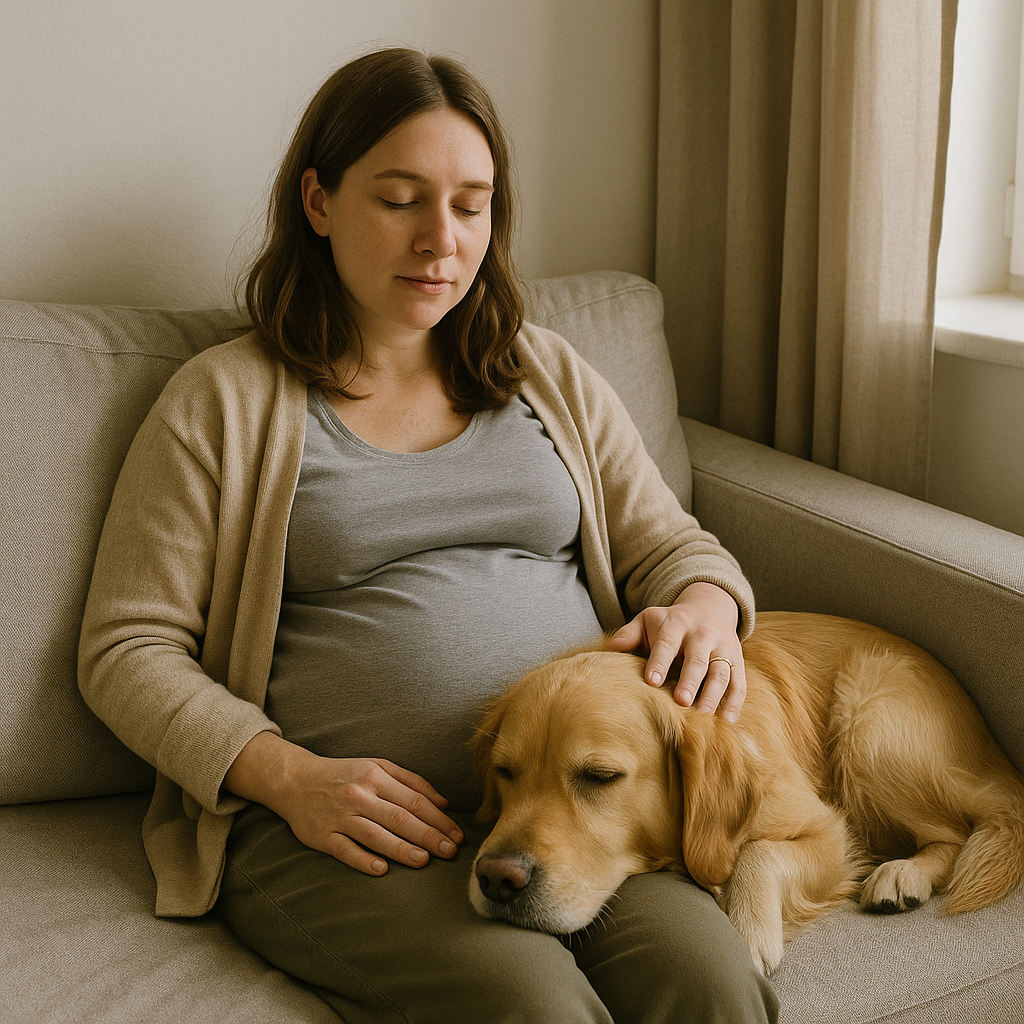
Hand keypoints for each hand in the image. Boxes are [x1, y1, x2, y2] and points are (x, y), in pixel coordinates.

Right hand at [224, 733, 463, 875]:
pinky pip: (345, 850)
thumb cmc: (346, 775)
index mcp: (375, 777)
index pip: (414, 800)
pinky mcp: (322, 836)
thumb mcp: (378, 766)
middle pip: (399, 818)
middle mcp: (359, 796)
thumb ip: (412, 781)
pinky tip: (381, 869)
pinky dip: (363, 859)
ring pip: (375, 835)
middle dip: (428, 836)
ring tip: (424, 860)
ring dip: (402, 849)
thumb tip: (444, 803)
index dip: (438, 819)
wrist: (296, 780)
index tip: (457, 835)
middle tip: (450, 851)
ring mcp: (340, 816)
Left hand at [606, 582, 746, 720]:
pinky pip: (739, 684)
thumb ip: (630, 633)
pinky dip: (735, 703)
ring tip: (703, 717)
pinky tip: (727, 721)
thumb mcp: (649, 619)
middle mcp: (703, 636)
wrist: (710, 606)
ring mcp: (723, 649)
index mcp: (677, 624)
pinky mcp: (737, 662)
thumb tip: (611, 647)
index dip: (660, 662)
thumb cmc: (671, 621)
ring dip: (713, 696)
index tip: (652, 681)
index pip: (668, 643)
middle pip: (698, 660)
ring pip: (721, 674)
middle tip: (682, 702)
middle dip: (690, 681)